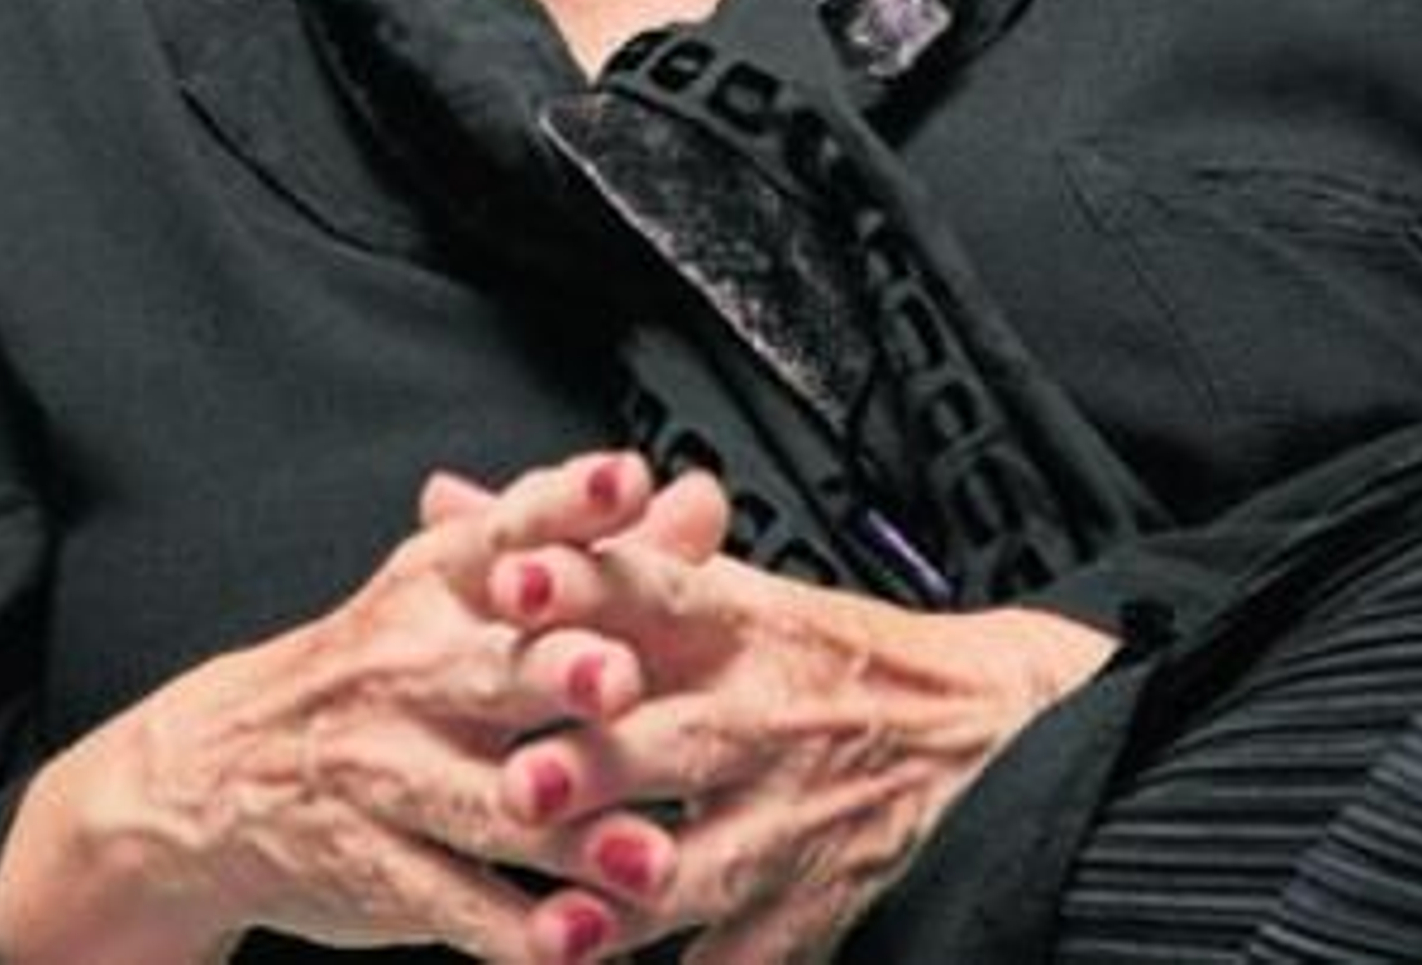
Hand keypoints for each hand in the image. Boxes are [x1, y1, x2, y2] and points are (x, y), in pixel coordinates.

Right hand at [0, 452, 721, 964]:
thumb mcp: (459, 588)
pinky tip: (579, 944)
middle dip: (560, 673)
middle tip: (621, 681)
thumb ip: (588, 548)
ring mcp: (381, 770)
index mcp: (437, 582)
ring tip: (649, 860)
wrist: (221, 773)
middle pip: (494, 666)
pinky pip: (452, 902)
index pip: (507, 528)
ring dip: (572, 838)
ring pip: (488, 803)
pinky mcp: (371, 866)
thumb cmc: (383, 667)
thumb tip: (704, 498)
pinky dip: (517, 929)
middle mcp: (407, 665)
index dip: (566, 504)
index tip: (626, 480)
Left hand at [490, 540, 1119, 961]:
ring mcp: (792, 818)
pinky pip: (747, 960)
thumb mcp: (717, 582)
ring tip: (557, 931)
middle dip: (596, 765)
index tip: (513, 582)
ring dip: (630, 897)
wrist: (980, 727)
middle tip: (518, 784)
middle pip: (674, 737)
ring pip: (706, 864)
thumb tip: (441, 502)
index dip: (584, 582)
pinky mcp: (815, 905)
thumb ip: (577, 550)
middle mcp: (764, 714)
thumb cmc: (819, 650)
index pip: (655, 588)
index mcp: (738, 622)